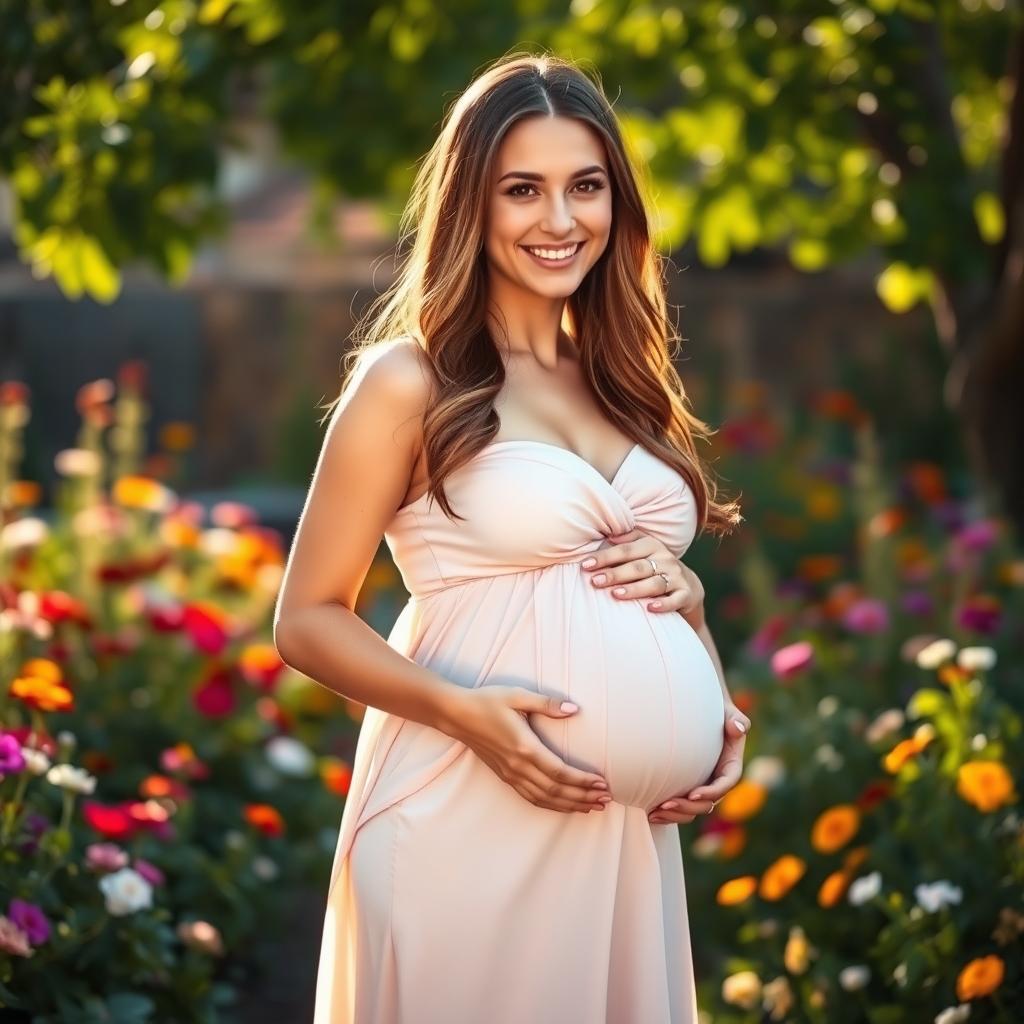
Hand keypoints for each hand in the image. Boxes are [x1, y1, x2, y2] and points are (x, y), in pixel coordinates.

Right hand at [443, 685, 612, 814]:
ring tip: (592, 807)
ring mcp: (510, 774)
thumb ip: (547, 704)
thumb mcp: (518, 696)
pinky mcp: (505, 776)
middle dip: (583, 797)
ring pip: (545, 799)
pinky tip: (564, 806)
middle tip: (606, 800)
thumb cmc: (487, 701)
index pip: (560, 772)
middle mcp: (518, 766)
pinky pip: (531, 797)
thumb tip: (575, 709)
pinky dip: (551, 805)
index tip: (602, 783)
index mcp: (525, 747)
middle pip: (556, 791)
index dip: (583, 781)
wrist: (456, 715)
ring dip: (570, 805)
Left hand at [580, 527, 704, 624]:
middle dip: (615, 574)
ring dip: (634, 589)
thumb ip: (625, 541)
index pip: (625, 550)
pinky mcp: (685, 594)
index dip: (605, 557)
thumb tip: (606, 535)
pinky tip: (650, 608)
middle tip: (595, 581)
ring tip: (615, 594)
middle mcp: (665, 559)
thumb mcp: (642, 549)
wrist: (688, 584)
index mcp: (651, 545)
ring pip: (654, 583)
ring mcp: (676, 577)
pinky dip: (664, 604)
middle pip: (637, 567)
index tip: (585, 565)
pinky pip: (675, 600)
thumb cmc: (654, 565)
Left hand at [648, 704, 750, 823]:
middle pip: (707, 803)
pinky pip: (679, 807)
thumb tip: (737, 728)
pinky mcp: (685, 787)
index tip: (693, 794)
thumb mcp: (726, 710)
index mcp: (729, 765)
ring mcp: (700, 786)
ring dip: (675, 815)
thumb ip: (735, 718)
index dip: (711, 792)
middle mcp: (716, 779)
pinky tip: (650, 812)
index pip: (726, 783)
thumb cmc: (713, 709)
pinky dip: (667, 813)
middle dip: (688, 808)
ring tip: (654, 812)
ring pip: (692, 810)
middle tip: (666, 804)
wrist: (694, 710)